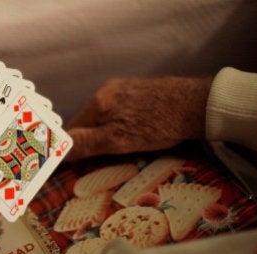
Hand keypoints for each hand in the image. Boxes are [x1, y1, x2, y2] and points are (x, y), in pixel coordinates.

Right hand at [66, 77, 211, 160]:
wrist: (199, 105)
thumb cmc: (158, 126)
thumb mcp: (118, 141)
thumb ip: (86, 144)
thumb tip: (57, 150)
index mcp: (97, 103)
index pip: (72, 129)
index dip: (74, 148)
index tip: (80, 163)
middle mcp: (106, 90)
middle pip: (88, 122)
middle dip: (91, 140)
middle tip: (105, 159)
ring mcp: (124, 87)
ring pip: (104, 116)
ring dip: (107, 131)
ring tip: (123, 146)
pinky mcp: (140, 89)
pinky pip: (120, 109)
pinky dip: (121, 123)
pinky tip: (137, 131)